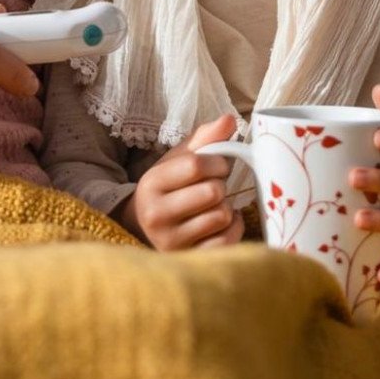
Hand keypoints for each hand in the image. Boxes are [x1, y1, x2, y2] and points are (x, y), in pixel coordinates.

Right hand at [113, 113, 246, 251]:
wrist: (146, 227)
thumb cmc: (169, 188)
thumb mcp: (178, 159)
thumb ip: (205, 138)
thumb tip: (231, 119)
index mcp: (151, 183)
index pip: (196, 166)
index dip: (218, 162)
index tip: (220, 165)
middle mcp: (156, 214)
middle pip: (212, 192)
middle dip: (221, 185)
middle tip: (216, 186)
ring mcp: (171, 241)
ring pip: (221, 216)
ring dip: (227, 207)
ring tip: (215, 205)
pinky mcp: (188, 259)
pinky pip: (228, 240)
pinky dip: (233, 227)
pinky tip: (222, 223)